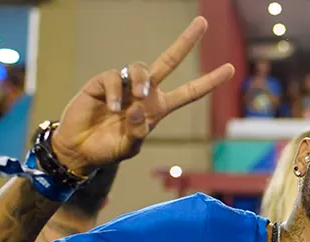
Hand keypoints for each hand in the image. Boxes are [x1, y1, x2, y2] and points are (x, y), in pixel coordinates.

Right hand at [51, 17, 234, 175]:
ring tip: (137, 98)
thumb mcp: (129, 147)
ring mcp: (124, 86)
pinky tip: (112, 109)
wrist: (79, 149)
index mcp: (158, 108)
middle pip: (169, 61)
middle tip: (202, 23)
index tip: (230, 69)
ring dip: (142, 80)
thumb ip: (138, 133)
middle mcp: (145, 93)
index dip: (208, 81)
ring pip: (141, 67)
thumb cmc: (108, 148)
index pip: (189, 92)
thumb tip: (138, 109)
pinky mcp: (101, 83)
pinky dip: (114, 93)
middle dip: (185, 42)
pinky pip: (114, 78)